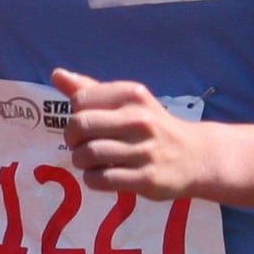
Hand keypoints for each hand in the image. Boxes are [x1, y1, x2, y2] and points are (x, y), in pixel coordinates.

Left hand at [53, 68, 221, 199]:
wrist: (196, 156)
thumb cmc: (152, 126)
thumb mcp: (127, 102)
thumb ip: (91, 89)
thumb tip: (57, 74)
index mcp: (133, 95)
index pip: (81, 100)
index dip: (74, 114)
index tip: (85, 124)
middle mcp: (140, 119)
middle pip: (79, 126)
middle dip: (72, 138)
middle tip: (80, 145)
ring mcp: (144, 150)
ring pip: (87, 155)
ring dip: (81, 161)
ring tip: (91, 161)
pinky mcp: (146, 178)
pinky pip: (101, 179)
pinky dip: (92, 179)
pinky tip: (102, 175)